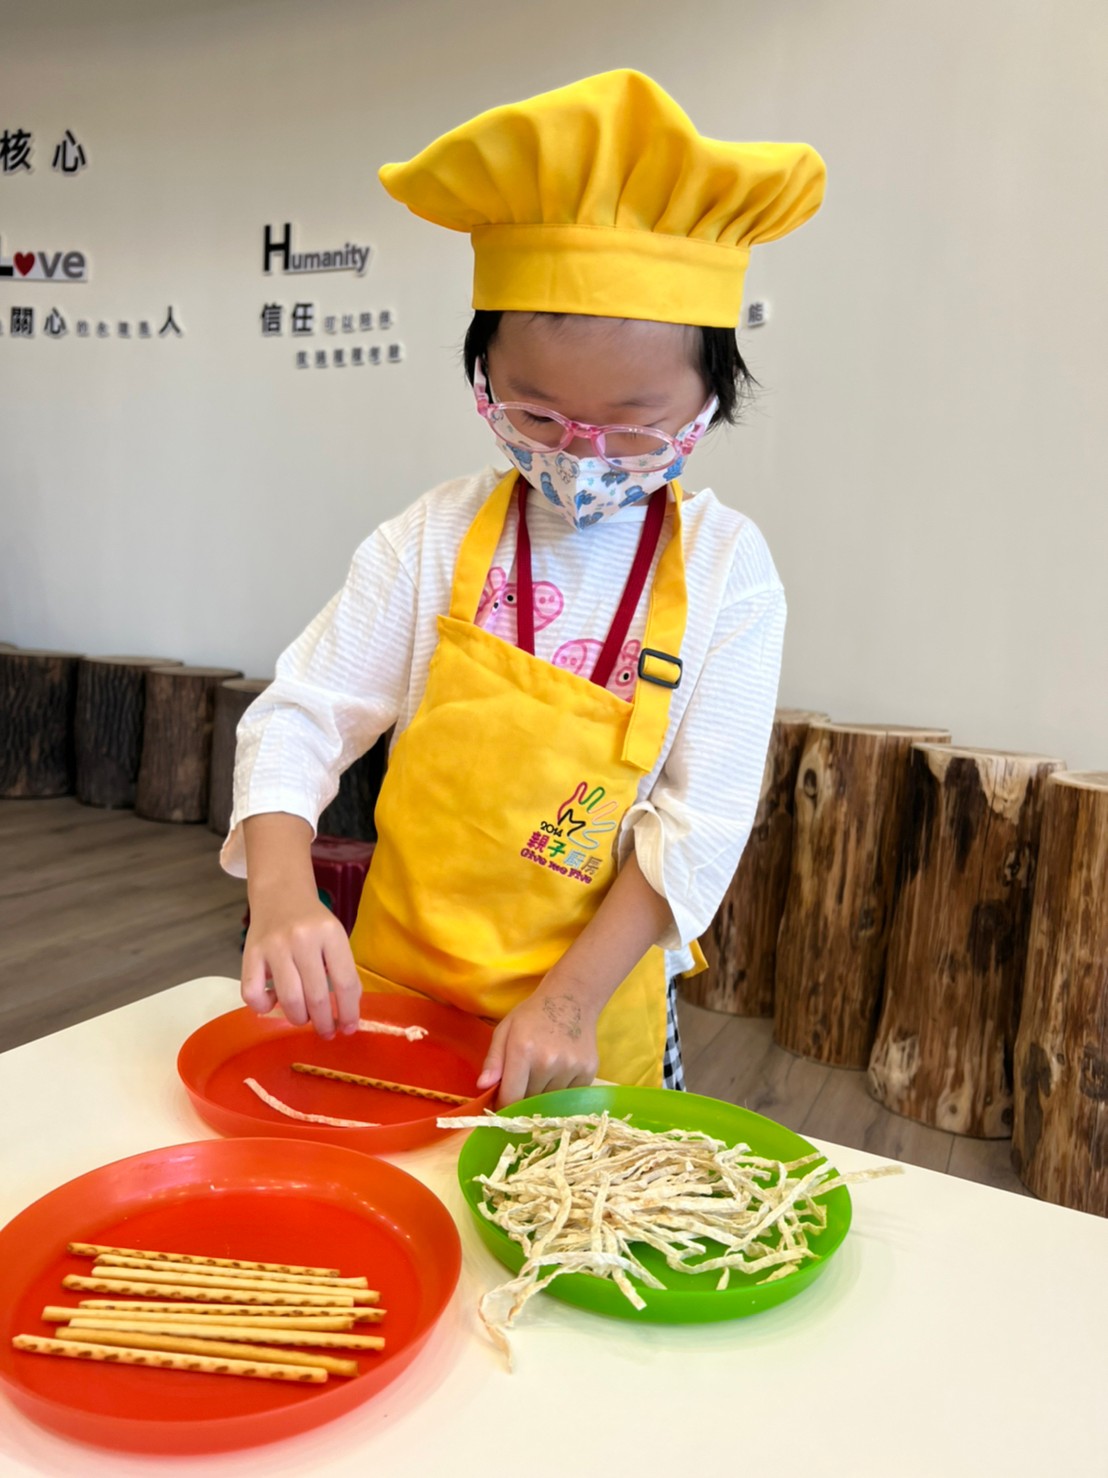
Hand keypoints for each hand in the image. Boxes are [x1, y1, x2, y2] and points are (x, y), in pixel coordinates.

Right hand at [240, 884, 361, 1038]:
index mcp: (330, 933)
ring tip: (304, 1018)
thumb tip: (347, 1014)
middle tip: (326, 1032)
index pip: (345, 982)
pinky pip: (253, 994)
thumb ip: (342, 970)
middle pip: (317, 996)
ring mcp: (274, 946)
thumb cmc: (313, 922)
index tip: (349, 1028)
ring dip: (299, 1018)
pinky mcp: (250, 953)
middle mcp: (302, 938)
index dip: (349, 1012)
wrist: (281, 893)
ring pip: (289, 999)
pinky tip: (273, 1003)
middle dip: (324, 1023)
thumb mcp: (335, 938)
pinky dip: (264, 1007)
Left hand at [477, 979, 599, 1107]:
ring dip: (542, 1096)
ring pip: (550, 1102)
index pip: (511, 1098)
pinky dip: (561, 1092)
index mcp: (523, 1050)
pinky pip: (570, 1096)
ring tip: (542, 1074)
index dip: (503, 1106)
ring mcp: (570, 1067)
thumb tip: (483, 1087)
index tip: (501, 1104)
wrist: (572, 999)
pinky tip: (559, 1073)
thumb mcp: (505, 1030)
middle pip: (530, 1102)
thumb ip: (493, 1060)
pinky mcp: (588, 1071)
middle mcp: (547, 1062)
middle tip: (522, 1083)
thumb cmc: (533, 1015)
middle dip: (522, 1098)